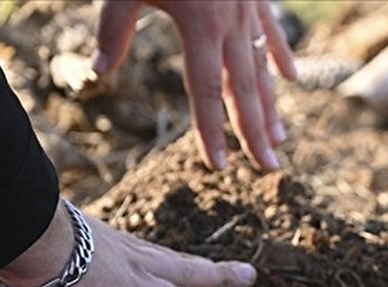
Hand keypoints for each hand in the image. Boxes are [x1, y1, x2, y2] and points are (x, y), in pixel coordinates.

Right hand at [0, 203, 255, 286]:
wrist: (36, 242)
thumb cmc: (33, 233)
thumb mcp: (57, 229)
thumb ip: (61, 240)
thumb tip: (37, 244)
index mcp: (119, 243)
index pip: (159, 255)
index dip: (182, 262)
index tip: (199, 264)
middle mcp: (141, 265)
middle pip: (191, 271)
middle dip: (219, 275)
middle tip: (247, 276)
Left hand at [92, 0, 297, 171]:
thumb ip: (114, 28)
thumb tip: (99, 74)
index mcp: (201, 26)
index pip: (208, 92)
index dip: (214, 132)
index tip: (222, 167)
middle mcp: (231, 23)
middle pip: (246, 90)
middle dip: (256, 133)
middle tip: (269, 170)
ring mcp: (247, 9)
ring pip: (263, 67)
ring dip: (272, 106)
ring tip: (280, 141)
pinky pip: (270, 31)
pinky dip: (279, 56)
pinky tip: (289, 79)